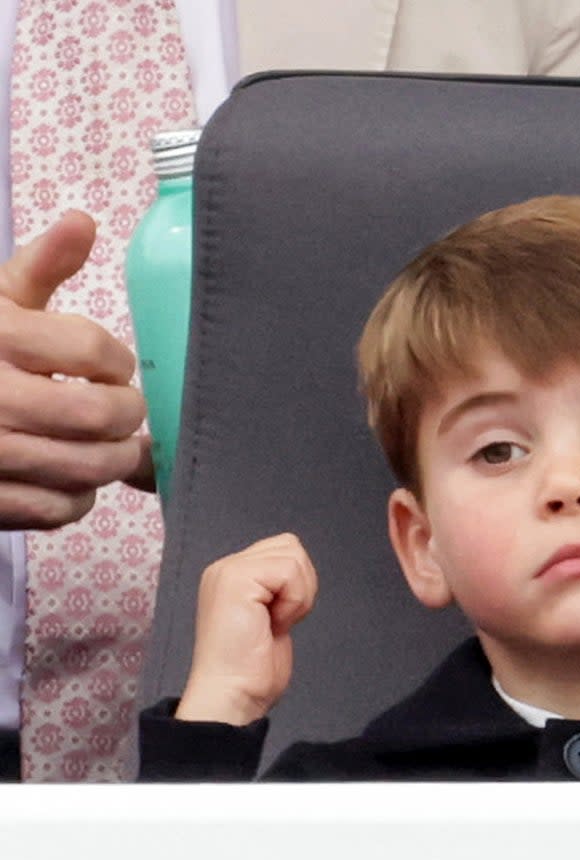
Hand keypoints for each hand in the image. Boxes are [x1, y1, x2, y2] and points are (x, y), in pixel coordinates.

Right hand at [0, 210, 154, 528]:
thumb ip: (41, 265)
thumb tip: (84, 221)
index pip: (91, 351)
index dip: (117, 361)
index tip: (115, 366)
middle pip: (96, 413)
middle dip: (128, 412)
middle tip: (128, 409)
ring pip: (85, 466)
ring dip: (114, 458)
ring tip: (115, 444)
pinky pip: (58, 509)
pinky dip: (79, 497)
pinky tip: (73, 476)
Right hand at [176, 533, 317, 725]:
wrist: (232, 694)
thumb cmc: (249, 668)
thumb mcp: (269, 615)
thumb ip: (277, 587)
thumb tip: (300, 572)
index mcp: (232, 575)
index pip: (283, 550)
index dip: (296, 585)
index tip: (277, 618)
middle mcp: (225, 568)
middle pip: (290, 546)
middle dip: (300, 585)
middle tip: (278, 620)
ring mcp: (228, 571)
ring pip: (292, 556)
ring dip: (297, 595)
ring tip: (274, 622)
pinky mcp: (236, 579)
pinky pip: (289, 571)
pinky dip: (293, 602)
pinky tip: (273, 624)